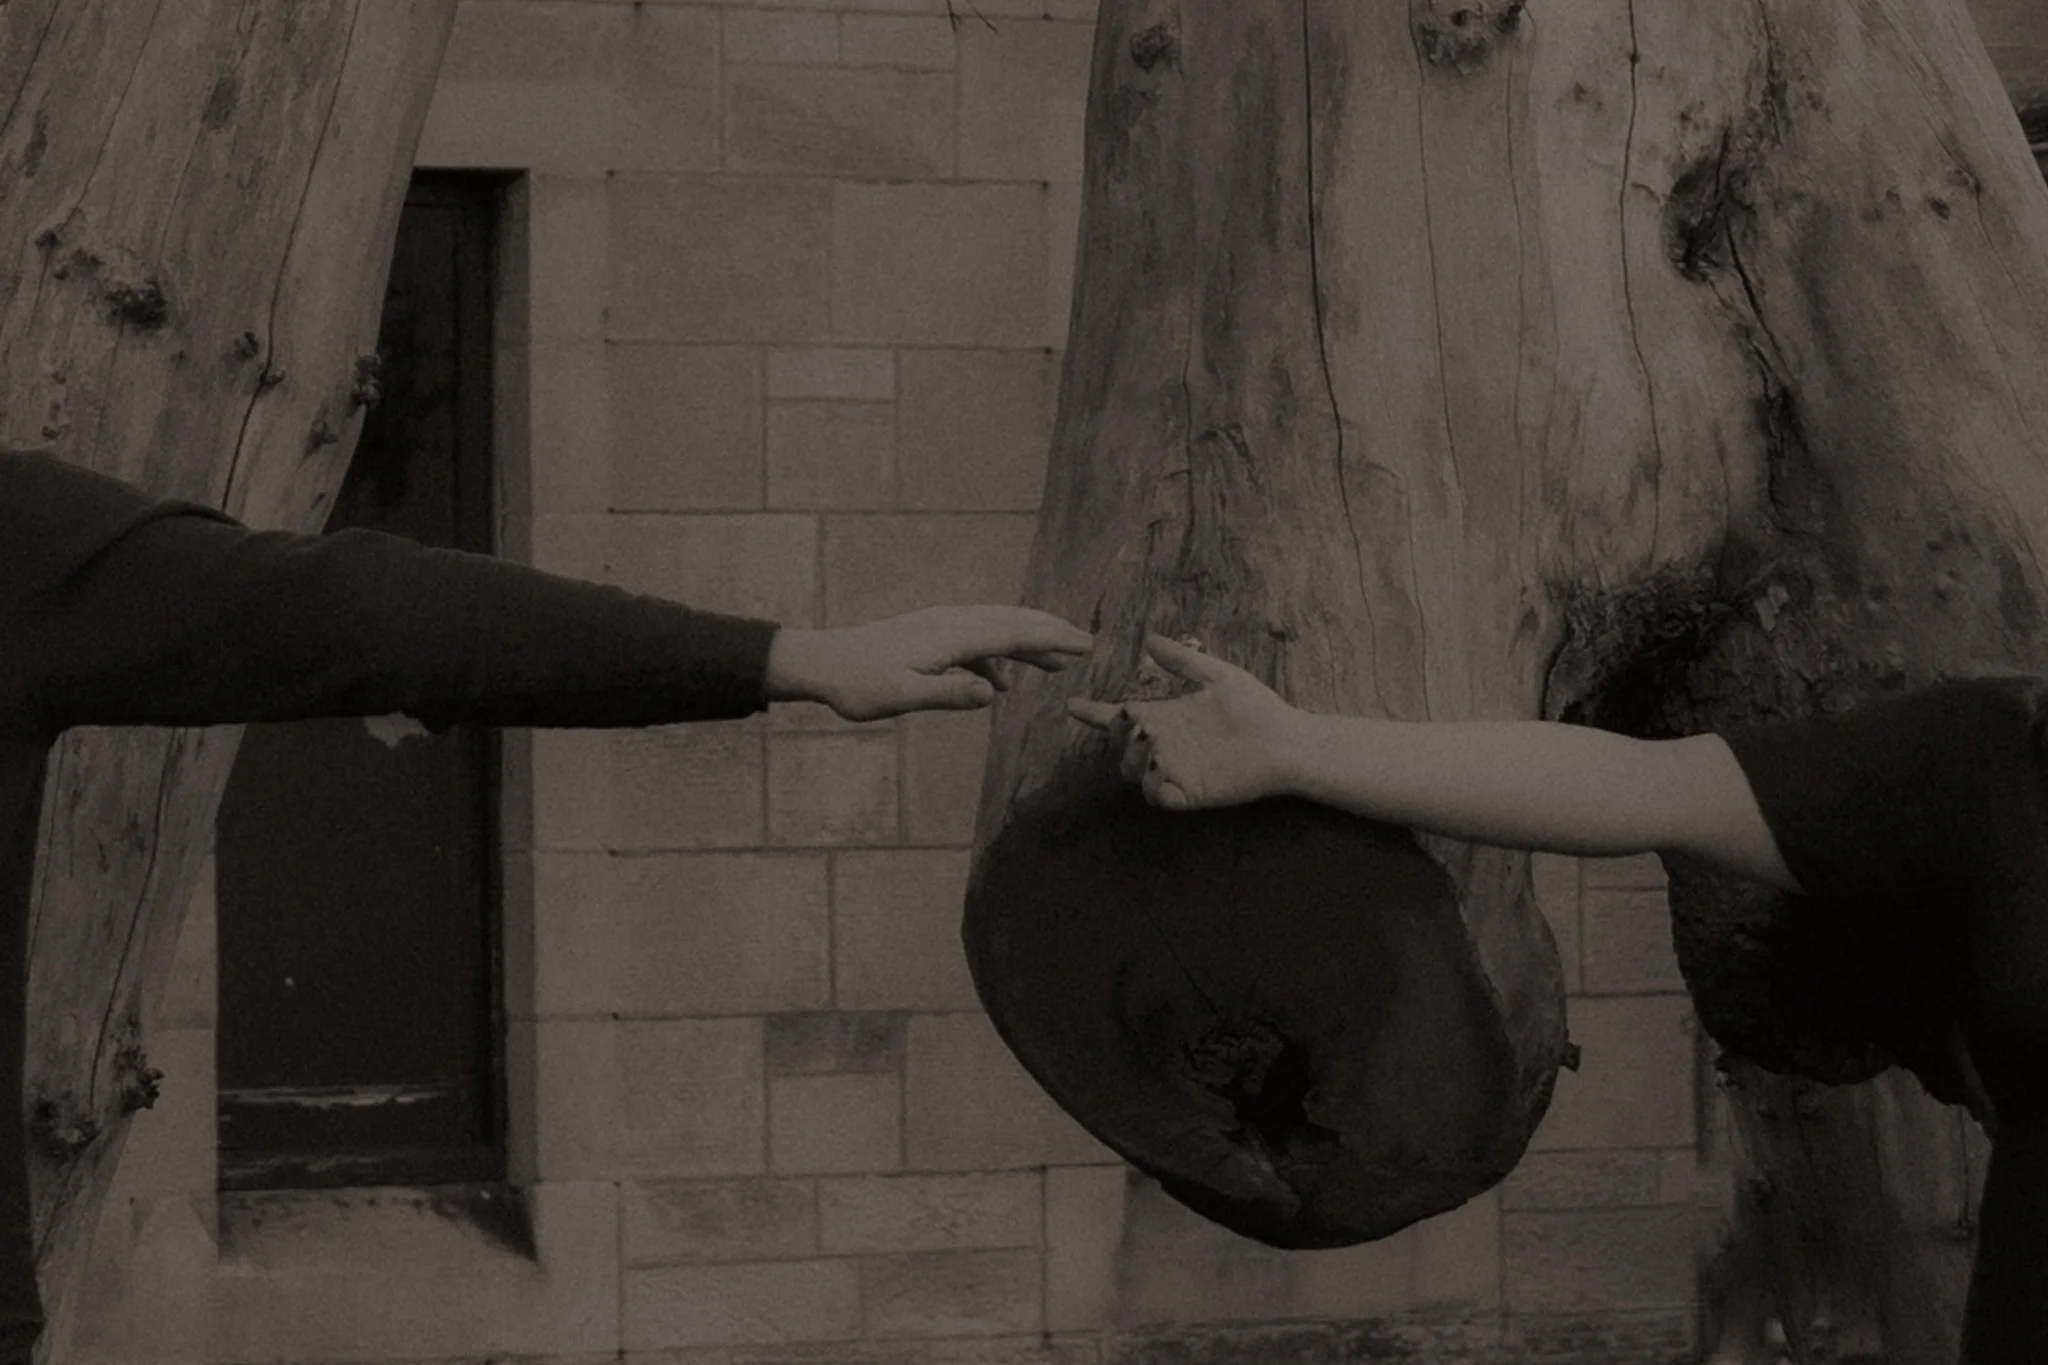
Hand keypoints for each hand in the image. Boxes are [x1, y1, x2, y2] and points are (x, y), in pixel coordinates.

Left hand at [769, 605, 1093, 720]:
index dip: (1052, 639)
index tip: (1085, 645)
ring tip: (1057, 663)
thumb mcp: (902, 697)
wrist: (821, 662)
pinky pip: (975, 639)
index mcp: (950, 636)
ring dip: (1028, 642)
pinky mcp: (929, 634)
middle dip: (1051, 632)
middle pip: (1011, 621)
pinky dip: (997, 655)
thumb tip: (996, 692)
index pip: (1013, 633)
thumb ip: (949, 694)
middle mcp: (950, 623)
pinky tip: (1000, 683)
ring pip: (996, 627)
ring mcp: (939, 626)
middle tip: (1087, 644)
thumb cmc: (858, 684)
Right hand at [1067, 633, 1301, 809]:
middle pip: (1118, 747)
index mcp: (1167, 717)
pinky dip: (1152, 787)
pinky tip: (1161, 770)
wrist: (1286, 740)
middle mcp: (1165, 744)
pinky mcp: (1190, 792)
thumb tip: (1148, 638)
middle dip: (1116, 735)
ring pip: (1131, 772)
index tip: (1073, 706)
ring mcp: (1175, 769)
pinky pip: (1157, 796)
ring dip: (1131, 758)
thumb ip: (1182, 660)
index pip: (1120, 717)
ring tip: (1151, 744)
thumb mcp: (1217, 675)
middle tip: (1133, 721)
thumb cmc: (1256, 706)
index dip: (1094, 714)